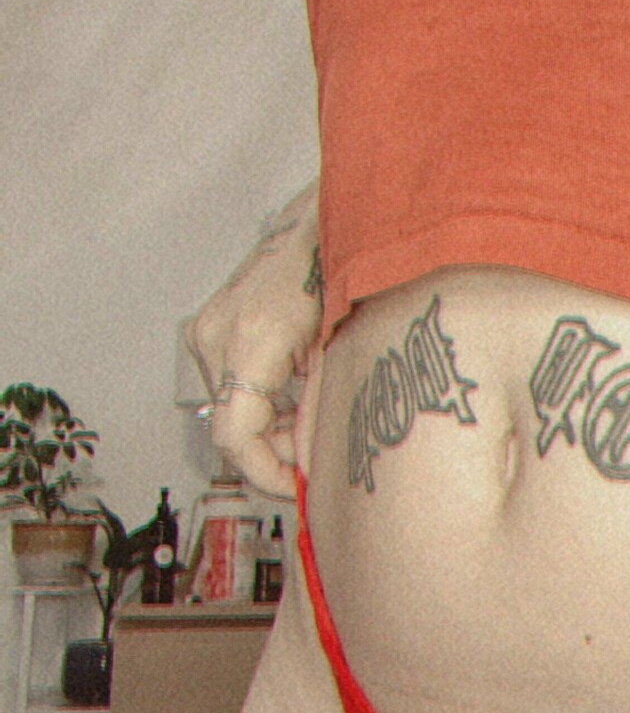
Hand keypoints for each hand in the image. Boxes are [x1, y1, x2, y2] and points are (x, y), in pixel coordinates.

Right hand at [186, 187, 322, 498]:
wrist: (318, 225)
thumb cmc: (339, 277)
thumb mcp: (337, 354)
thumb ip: (317, 412)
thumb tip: (308, 466)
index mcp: (251, 342)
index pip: (236, 437)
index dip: (265, 474)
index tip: (295, 487)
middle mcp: (217, 337)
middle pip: (231, 428)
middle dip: (273, 450)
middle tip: (312, 452)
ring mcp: (207, 331)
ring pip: (229, 410)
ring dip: (268, 426)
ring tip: (308, 413)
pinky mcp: (208, 328)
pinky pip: (229, 386)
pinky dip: (260, 401)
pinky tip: (291, 390)